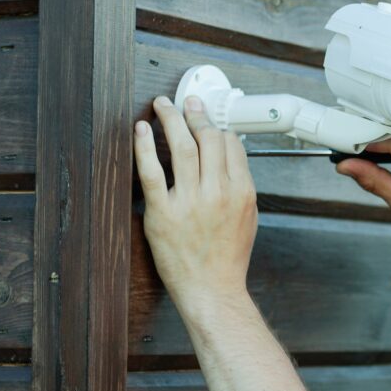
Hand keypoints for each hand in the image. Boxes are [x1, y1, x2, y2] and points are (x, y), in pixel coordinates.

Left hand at [132, 95, 258, 309]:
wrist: (212, 289)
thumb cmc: (228, 258)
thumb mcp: (248, 218)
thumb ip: (241, 186)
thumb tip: (232, 157)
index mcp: (241, 192)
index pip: (231, 145)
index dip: (218, 126)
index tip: (207, 117)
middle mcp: (218, 193)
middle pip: (208, 139)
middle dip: (197, 113)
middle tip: (187, 101)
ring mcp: (190, 202)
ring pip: (181, 147)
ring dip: (172, 119)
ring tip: (163, 105)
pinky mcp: (163, 212)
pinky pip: (152, 172)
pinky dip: (145, 146)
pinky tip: (142, 129)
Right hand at [334, 134, 390, 235]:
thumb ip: (374, 182)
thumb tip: (344, 166)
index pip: (390, 137)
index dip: (362, 140)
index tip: (340, 146)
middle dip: (366, 130)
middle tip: (345, 145)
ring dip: (377, 126)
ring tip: (361, 143)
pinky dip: (390, 125)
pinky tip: (380, 136)